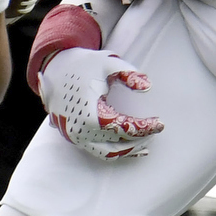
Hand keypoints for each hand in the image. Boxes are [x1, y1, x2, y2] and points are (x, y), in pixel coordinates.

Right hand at [40, 47, 163, 159]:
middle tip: (156, 129)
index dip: (144, 127)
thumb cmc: (84, 64)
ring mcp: (74, 136)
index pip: (123, 128)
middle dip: (139, 140)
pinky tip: (130, 147)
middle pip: (117, 146)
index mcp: (89, 115)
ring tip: (147, 143)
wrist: (55, 67)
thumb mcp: (108, 62)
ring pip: (106, 153)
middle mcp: (79, 131)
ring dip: (128, 150)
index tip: (160, 123)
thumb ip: (129, 74)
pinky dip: (114, 150)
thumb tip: (147, 87)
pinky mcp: (73, 136)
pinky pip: (96, 150)